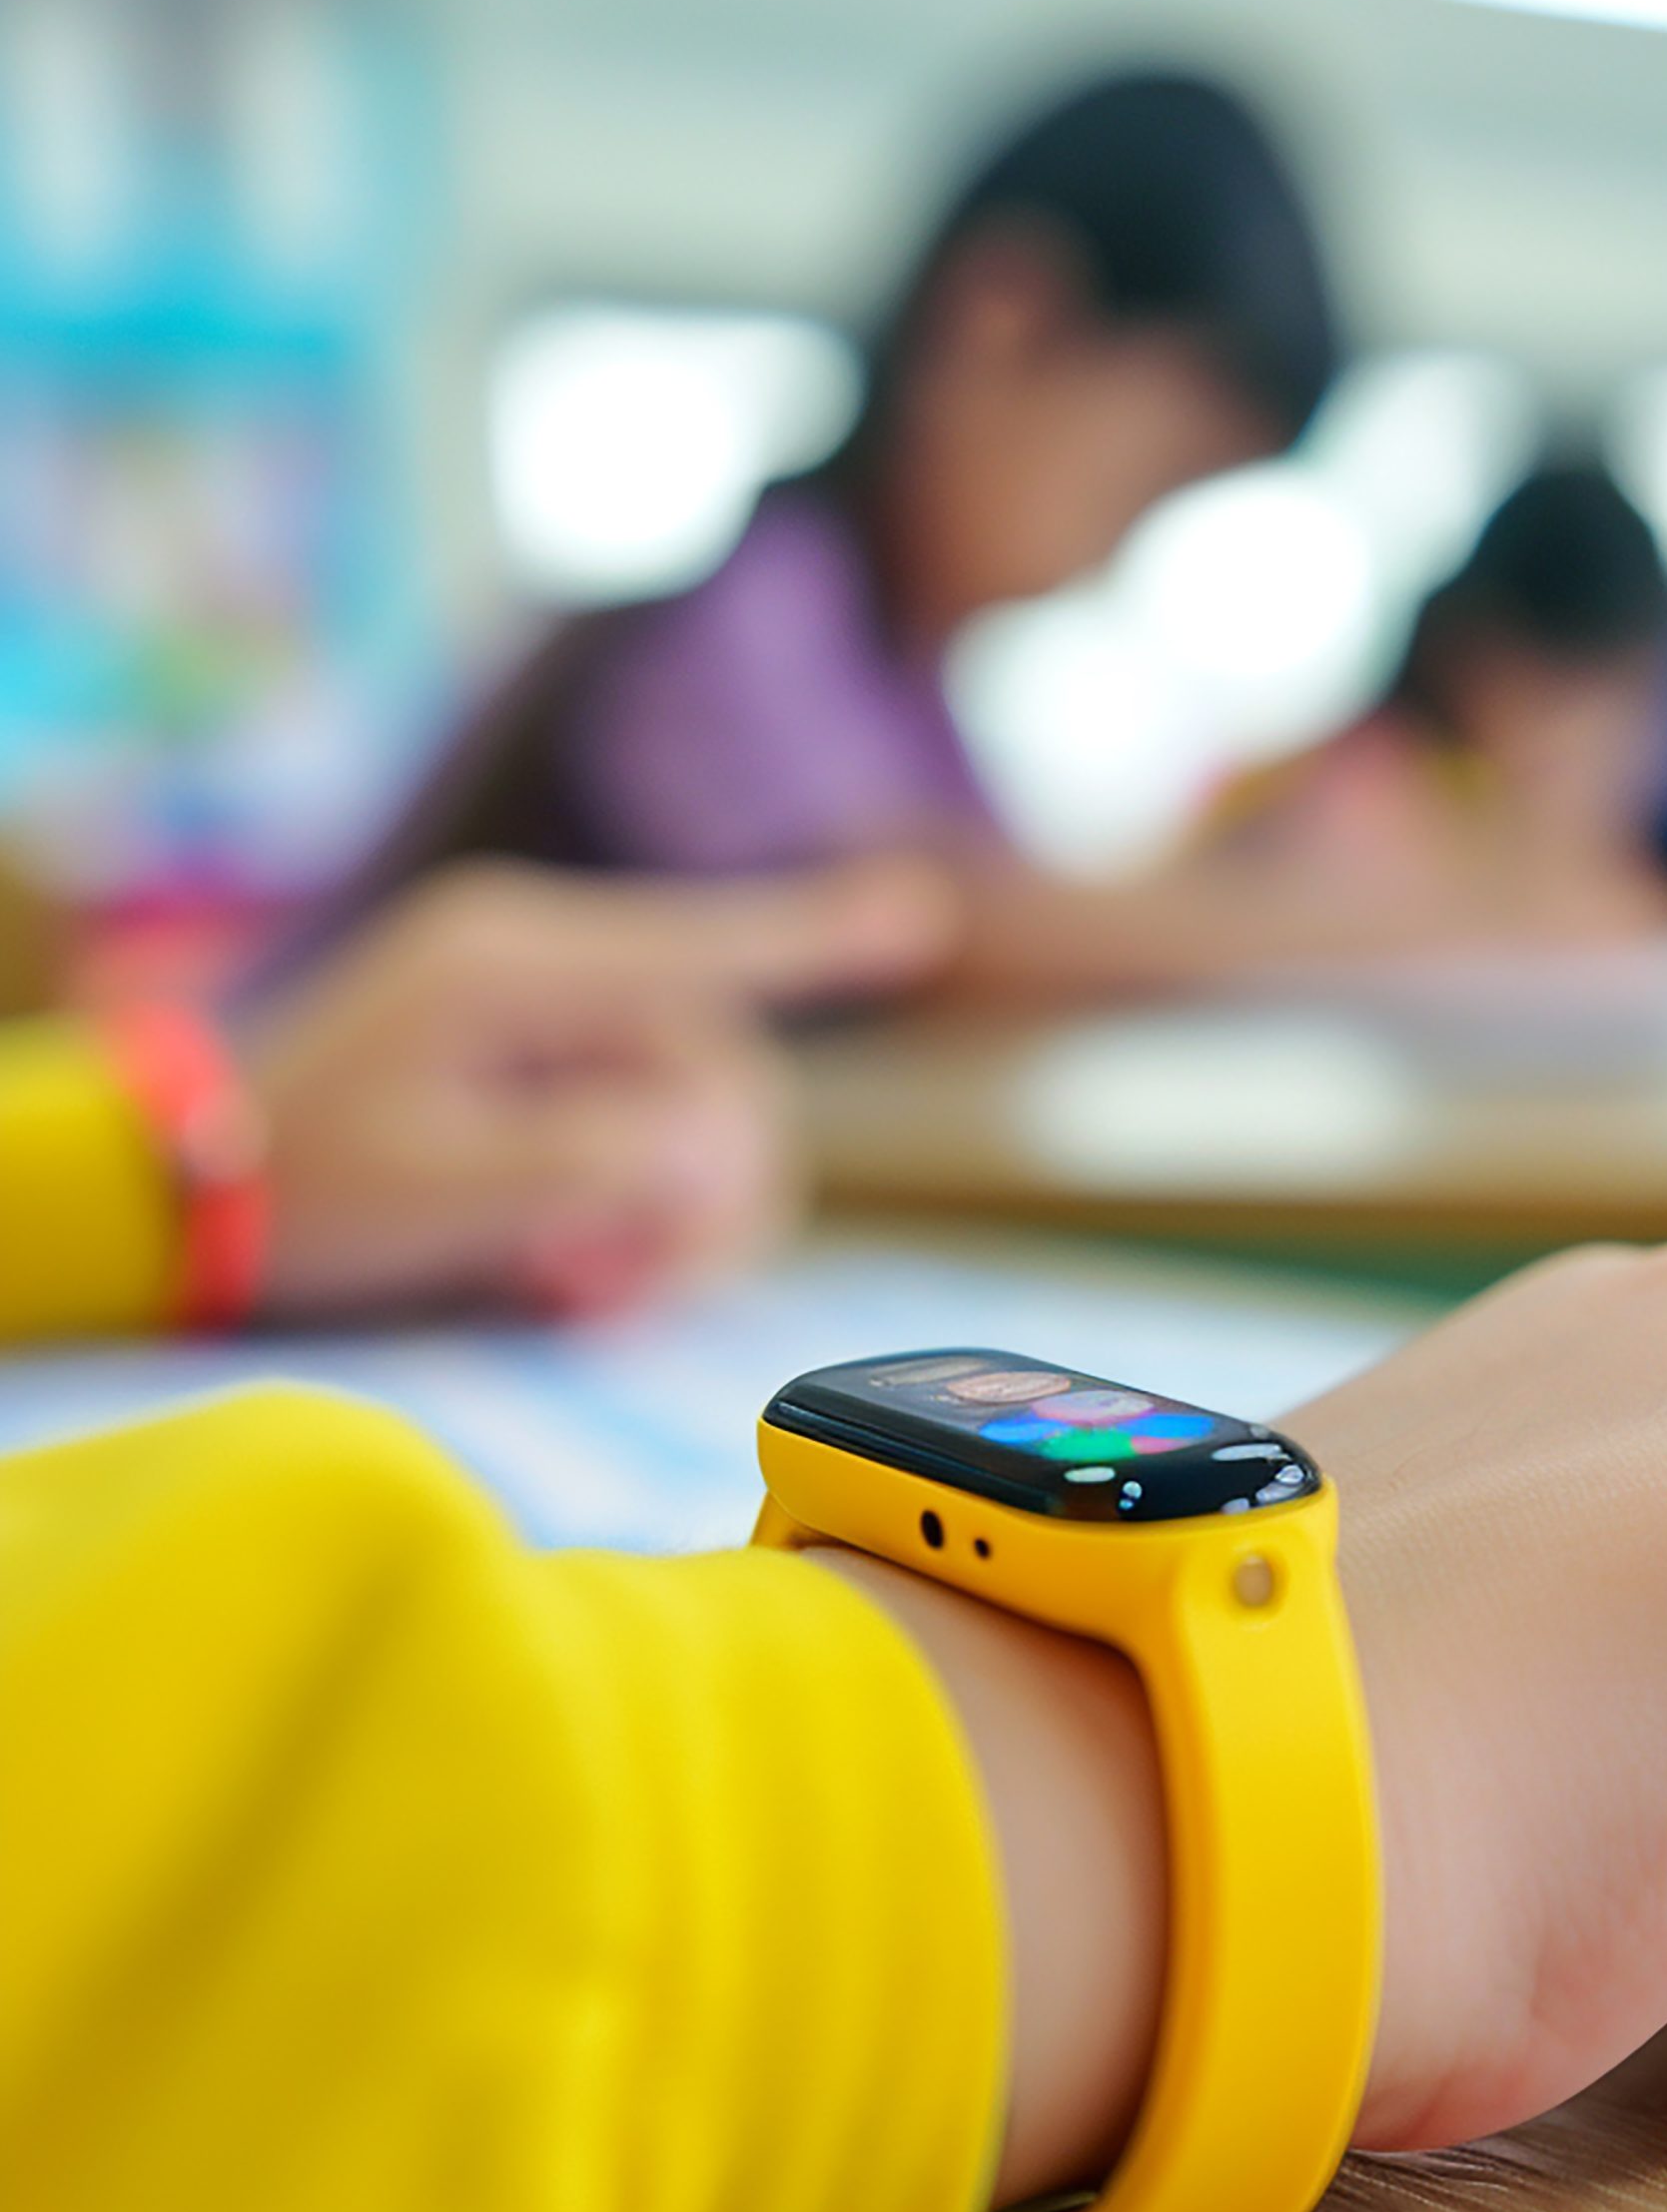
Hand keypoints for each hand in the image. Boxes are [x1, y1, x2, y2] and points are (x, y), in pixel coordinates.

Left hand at [245, 856, 955, 1318]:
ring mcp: (553, 1014)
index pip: (705, 945)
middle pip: (718, 1068)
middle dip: (710, 1192)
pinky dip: (639, 1212)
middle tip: (635, 1295)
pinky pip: (647, 1129)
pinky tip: (582, 1273)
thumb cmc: (305, 1183)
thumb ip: (593, 1161)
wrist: (196, 1184)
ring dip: (674, 1219)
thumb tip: (712, 1150)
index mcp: (518, 962)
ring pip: (696, 1113)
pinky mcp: (550, 1065)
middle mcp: (551, 966)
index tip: (925, 916)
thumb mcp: (445, 1187)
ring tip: (593, 1294)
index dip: (822, 934)